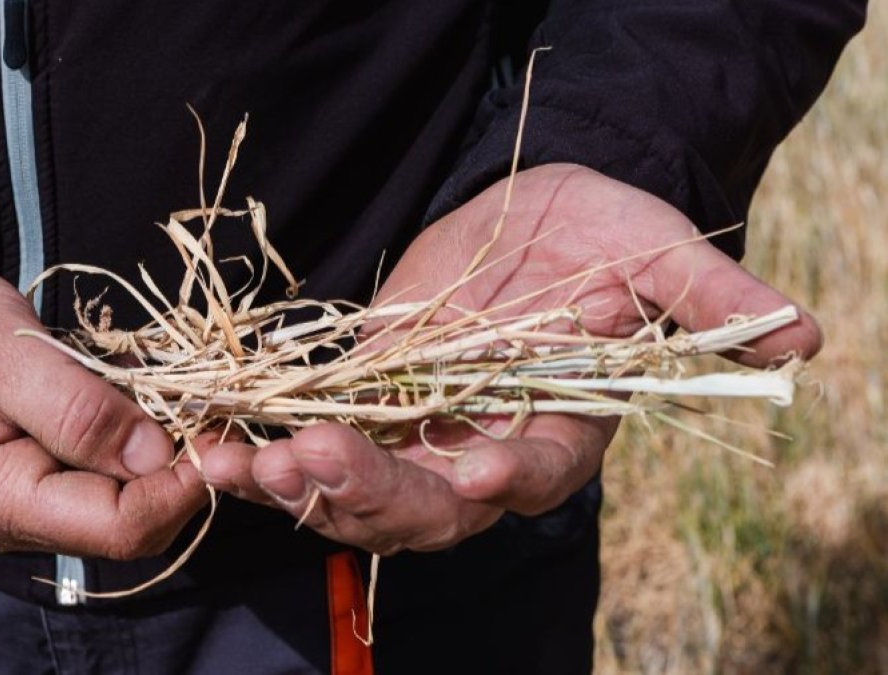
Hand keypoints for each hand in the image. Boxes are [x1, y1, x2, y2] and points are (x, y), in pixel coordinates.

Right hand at [0, 191, 206, 558]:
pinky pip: (87, 487)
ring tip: (181, 398)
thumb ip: (76, 407)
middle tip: (215, 406)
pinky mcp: (9, 488)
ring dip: (156, 462)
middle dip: (181, 474)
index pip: (123, 526)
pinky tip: (135, 404)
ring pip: (112, 510)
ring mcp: (3, 513)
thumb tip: (160, 455)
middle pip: (126, 527)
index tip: (225, 425)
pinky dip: (124, 451)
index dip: (187, 484)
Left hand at [200, 163, 821, 553]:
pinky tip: (216, 446)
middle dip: (369, 494)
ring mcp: (416, 432)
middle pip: (427, 506)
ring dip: (297, 486)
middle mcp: (482, 448)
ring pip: (356, 489)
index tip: (468, 471)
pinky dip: (264, 449)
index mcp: (558, 428)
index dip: (505, 478)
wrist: (532, 211)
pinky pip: (310, 439)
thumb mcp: (657, 252)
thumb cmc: (603, 231)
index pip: (536, 473)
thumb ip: (709, 301)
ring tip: (239, 466)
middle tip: (309, 468)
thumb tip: (802, 336)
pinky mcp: (362, 402)